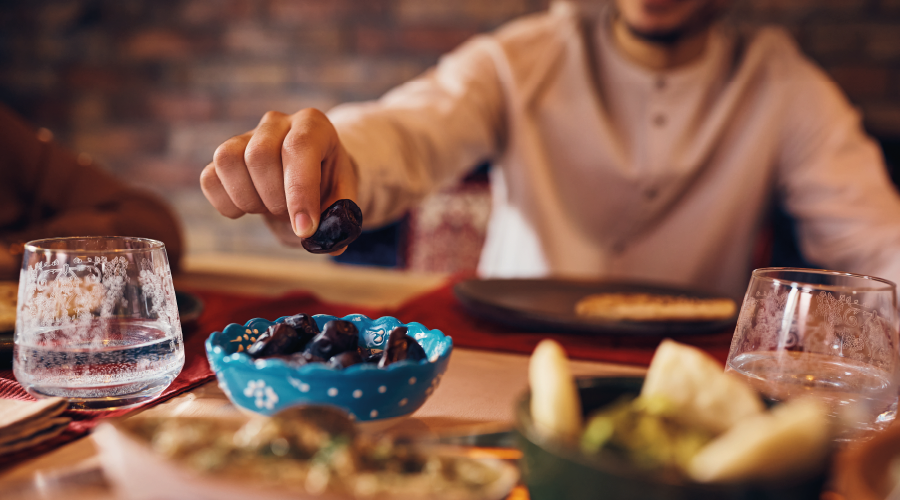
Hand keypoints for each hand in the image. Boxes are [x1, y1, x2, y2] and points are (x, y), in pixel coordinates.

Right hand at [200, 109, 358, 250]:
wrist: (312, 179)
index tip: (305, 229)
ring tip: (270, 208)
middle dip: (274, 199)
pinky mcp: (224, 156)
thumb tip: (322, 239)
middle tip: (290, 214)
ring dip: (249, 199)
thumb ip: (338, 220)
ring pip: (228, 161)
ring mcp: (246, 136)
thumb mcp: (343, 201)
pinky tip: (248, 209)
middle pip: (259, 156)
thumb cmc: (328, 187)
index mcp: (313, 125)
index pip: (299, 148)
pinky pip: (209, 178)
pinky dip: (226, 203)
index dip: (300, 192)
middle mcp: (277, 122)